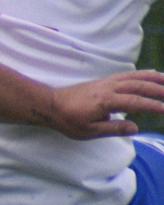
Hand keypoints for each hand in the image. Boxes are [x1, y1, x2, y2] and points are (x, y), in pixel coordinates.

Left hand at [40, 69, 163, 138]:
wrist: (50, 105)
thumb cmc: (68, 120)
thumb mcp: (89, 131)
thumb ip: (113, 129)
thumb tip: (136, 128)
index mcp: (106, 101)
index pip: (135, 102)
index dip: (152, 106)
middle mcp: (109, 88)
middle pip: (139, 85)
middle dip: (159, 89)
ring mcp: (107, 82)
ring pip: (135, 76)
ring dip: (154, 78)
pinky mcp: (105, 81)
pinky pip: (128, 74)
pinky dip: (142, 73)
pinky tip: (152, 73)